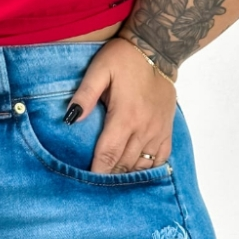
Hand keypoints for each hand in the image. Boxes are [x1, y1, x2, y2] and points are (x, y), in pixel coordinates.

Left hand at [66, 37, 177, 172]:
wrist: (157, 49)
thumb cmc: (123, 58)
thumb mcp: (99, 70)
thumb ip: (85, 94)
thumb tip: (71, 119)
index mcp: (125, 116)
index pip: (108, 154)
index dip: (97, 172)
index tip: (86, 185)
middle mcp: (144, 128)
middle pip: (124, 163)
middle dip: (109, 177)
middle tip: (94, 189)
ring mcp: (158, 130)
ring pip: (142, 164)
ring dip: (127, 175)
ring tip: (112, 183)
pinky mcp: (167, 129)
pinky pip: (160, 158)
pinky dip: (148, 169)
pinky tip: (136, 174)